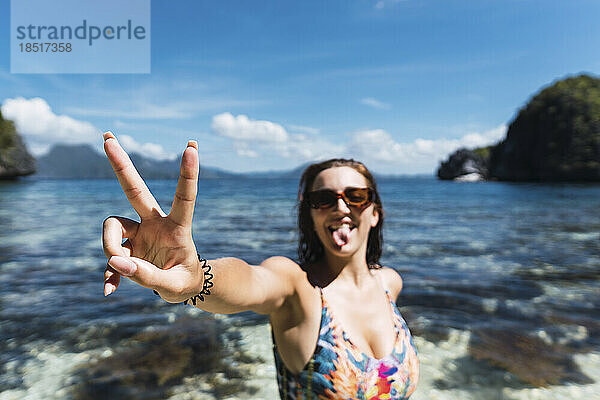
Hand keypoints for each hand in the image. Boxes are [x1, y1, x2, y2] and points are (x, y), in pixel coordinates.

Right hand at [102, 131, 202, 302]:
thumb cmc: (184, 282)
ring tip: (120, 271)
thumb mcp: (174, 287)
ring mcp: (139, 232)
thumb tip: (115, 261)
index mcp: (178, 228)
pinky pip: (110, 255)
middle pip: (135, 189)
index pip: (184, 197)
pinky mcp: (127, 245)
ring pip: (112, 227)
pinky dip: (109, 273)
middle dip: (121, 164)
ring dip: (109, 247)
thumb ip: (146, 276)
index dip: (187, 173)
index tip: (191, 147)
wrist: (182, 287)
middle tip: (107, 136)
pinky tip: (110, 290)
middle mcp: (156, 223)